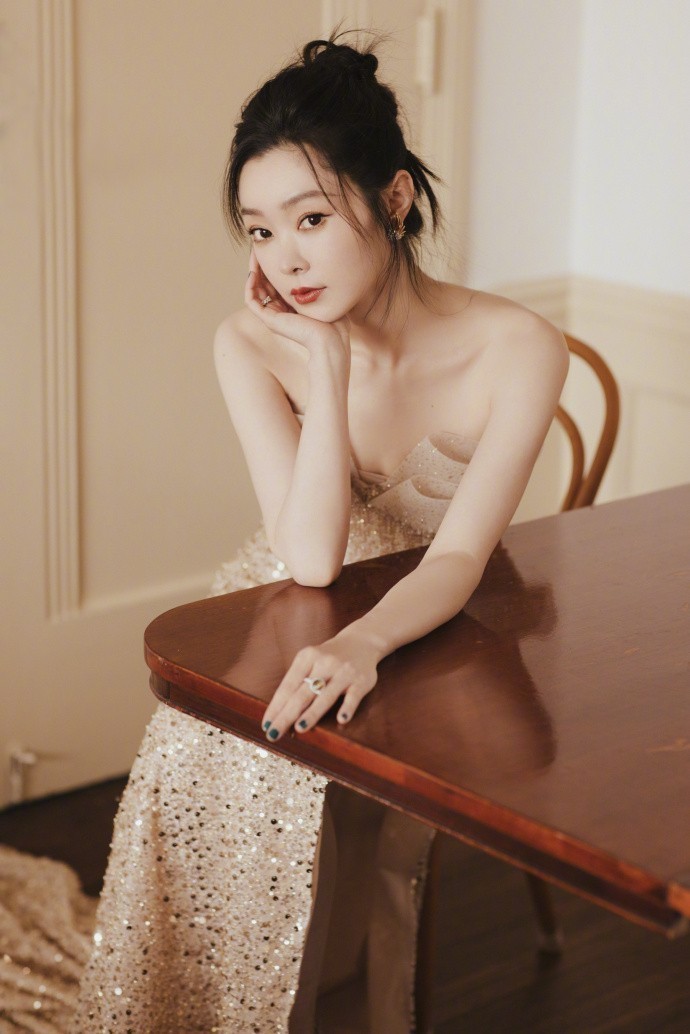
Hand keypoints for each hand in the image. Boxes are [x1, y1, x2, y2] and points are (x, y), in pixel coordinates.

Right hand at [245, 249, 350, 361]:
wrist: (331, 340)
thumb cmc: (334, 323)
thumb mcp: (325, 297)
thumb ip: (317, 284)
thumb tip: (320, 268)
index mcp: (291, 308)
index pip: (276, 284)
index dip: (272, 267)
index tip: (272, 249)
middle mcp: (280, 313)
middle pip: (263, 285)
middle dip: (260, 266)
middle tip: (257, 248)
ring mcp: (273, 317)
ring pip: (255, 291)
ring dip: (253, 272)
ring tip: (253, 255)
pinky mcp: (269, 321)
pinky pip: (251, 301)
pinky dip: (249, 285)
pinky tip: (253, 271)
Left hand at [261, 627, 379, 739]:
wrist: (362, 640)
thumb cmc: (329, 657)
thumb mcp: (310, 659)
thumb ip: (298, 680)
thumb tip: (278, 711)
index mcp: (307, 657)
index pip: (287, 686)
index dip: (276, 706)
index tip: (266, 725)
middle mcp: (324, 663)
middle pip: (302, 694)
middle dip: (286, 715)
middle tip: (274, 734)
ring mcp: (343, 672)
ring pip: (325, 696)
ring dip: (312, 713)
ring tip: (299, 728)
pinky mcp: (361, 680)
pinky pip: (353, 696)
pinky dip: (347, 708)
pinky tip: (341, 719)